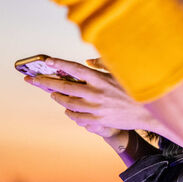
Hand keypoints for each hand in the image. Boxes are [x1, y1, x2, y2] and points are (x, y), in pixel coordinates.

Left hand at [23, 57, 158, 134]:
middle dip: (46, 82)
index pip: (74, 69)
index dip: (59, 64)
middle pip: (64, 86)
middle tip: (34, 79)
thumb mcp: (121, 72)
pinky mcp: (98, 120)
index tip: (46, 61)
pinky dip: (70, 112)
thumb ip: (103, 64)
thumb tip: (87, 62)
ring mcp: (96, 108)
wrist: (148, 113)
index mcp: (100, 78)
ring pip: (68, 103)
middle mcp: (95, 93)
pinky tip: (67, 109)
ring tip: (52, 93)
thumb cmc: (135, 89)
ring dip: (58, 97)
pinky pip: (77, 117)